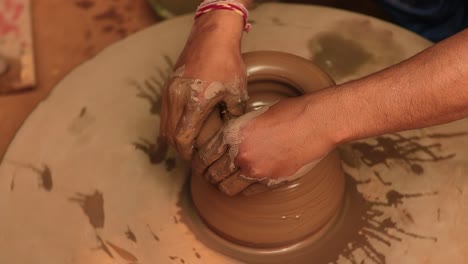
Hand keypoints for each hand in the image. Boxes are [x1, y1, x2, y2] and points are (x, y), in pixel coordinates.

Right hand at [160, 11, 247, 159]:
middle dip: (179, 149)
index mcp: (194, 102)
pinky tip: (181, 127)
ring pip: (164, 123)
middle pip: (169, 134)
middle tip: (191, 157)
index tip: (195, 160)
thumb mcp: (237, 92)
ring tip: (186, 145)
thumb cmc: (227, 63)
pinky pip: (164, 111)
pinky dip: (170, 124)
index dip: (187, 154)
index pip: (182, 139)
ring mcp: (169, 90)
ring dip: (172, 137)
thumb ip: (234, 116)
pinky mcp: (168, 85)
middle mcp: (176, 98)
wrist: (212, 36)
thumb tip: (231, 135)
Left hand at [192, 94, 338, 195]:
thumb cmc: (288, 113)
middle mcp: (240, 154)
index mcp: (232, 134)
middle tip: (209, 176)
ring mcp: (255, 170)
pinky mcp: (271, 181)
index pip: (204, 156)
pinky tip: (243, 185)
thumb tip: (225, 144)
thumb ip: (237, 132)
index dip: (199, 163)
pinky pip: (248, 193)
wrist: (315, 123)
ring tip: (224, 183)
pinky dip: (243, 191)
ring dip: (223, 186)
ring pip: (227, 188)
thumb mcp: (253, 116)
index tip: (200, 166)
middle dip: (209, 176)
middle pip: (213, 174)